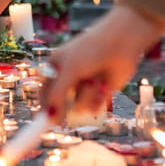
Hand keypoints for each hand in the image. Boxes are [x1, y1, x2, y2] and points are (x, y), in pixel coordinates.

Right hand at [43, 4, 161, 120]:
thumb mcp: (69, 71)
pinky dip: (99, 98)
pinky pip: (94, 108)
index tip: (43, 123)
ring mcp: (84, 88)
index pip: (44, 94)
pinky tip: (104, 84)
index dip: (44, 108)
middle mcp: (69, 80)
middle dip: (69, 103)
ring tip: (94, 78)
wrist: (120, 42)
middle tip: (72, 99)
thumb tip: (50, 117)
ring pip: (79, 107)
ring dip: (87, 95)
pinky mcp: (100, 95)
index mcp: (55, 69)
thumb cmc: (90, 50)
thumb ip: (58, 96)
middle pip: (62, 105)